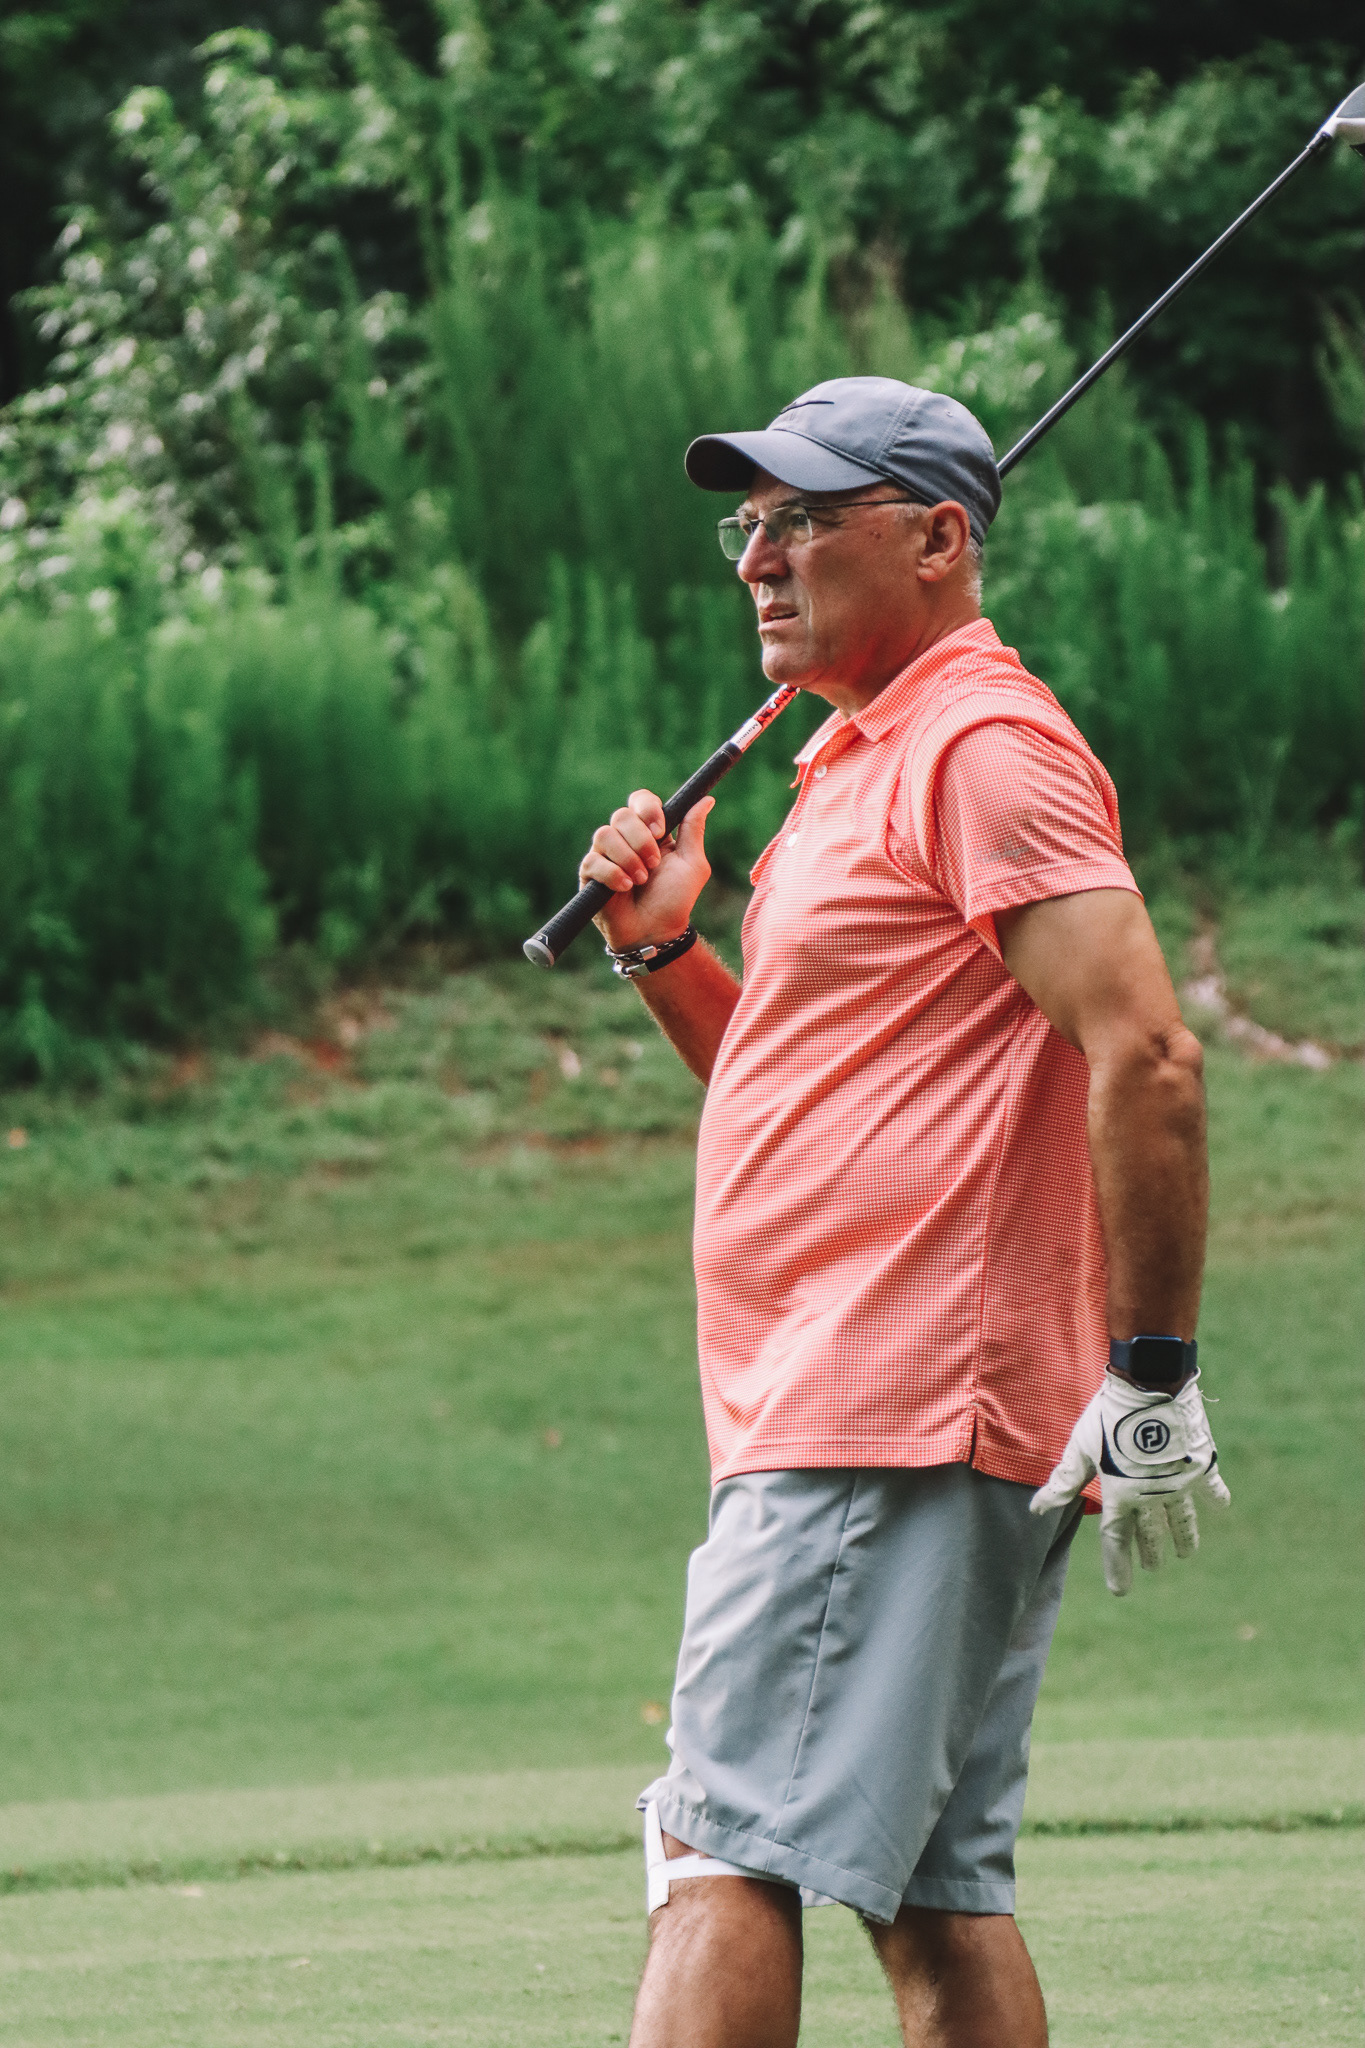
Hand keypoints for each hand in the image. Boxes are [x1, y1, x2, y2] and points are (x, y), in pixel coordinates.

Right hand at [579, 789, 713, 953]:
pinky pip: (593, 861)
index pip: (640, 800)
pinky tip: (625, 888)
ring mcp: (605, 855)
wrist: (656, 933)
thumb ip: (693, 830)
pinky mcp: (590, 874)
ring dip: (627, 859)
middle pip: (621, 815)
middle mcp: (625, 839)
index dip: (647, 809)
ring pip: (604, 835)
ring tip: (640, 881)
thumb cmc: (675, 901)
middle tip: (653, 864)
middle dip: (640, 840)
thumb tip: (706, 799)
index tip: (660, 829)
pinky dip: (613, 874)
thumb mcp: (692, 864)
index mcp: (650, 832)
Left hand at [1029, 1370, 1229, 1596]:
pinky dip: (1216, 1496)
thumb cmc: (1107, 1418)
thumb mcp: (1081, 1448)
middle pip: (1150, 1531)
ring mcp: (1179, 1483)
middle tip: (1154, 1566)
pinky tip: (1221, 1505)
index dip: (1118, 1565)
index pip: (1117, 1540)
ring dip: (1183, 1536)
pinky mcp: (1200, 1465)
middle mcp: (1152, 1497)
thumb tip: (1036, 1509)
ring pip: (1182, 1518)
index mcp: (1121, 1495)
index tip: (1121, 1591)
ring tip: (1186, 1552)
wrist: (1150, 1390)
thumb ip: (1064, 1481)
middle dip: (1151, 1551)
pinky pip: (1211, 1486)